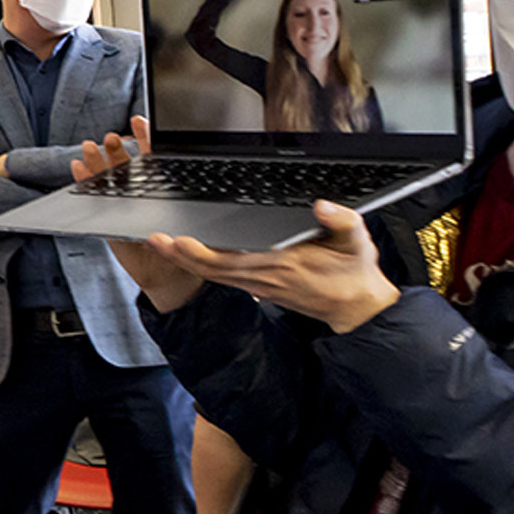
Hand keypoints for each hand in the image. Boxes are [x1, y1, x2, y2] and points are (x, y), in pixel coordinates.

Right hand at [70, 117, 205, 311]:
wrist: (173, 278)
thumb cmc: (188, 251)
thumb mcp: (200, 234)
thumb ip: (199, 227)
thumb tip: (191, 222)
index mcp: (164, 189)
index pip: (155, 158)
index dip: (146, 139)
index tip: (140, 122)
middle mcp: (141, 193)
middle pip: (127, 165)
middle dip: (118, 149)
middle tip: (113, 138)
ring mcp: (123, 205)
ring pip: (109, 179)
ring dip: (98, 162)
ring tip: (91, 148)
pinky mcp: (109, 220)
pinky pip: (95, 199)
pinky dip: (85, 183)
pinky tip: (78, 170)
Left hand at [142, 200, 401, 333]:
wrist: (356, 308)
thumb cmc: (354, 272)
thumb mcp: (358, 242)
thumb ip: (342, 221)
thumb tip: (322, 206)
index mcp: (285, 264)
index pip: (235, 259)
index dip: (205, 252)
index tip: (181, 240)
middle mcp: (266, 277)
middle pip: (213, 268)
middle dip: (181, 255)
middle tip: (155, 239)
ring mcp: (260, 285)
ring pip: (213, 274)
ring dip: (184, 261)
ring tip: (158, 243)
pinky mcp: (259, 288)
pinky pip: (222, 278)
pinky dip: (200, 267)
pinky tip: (183, 256)